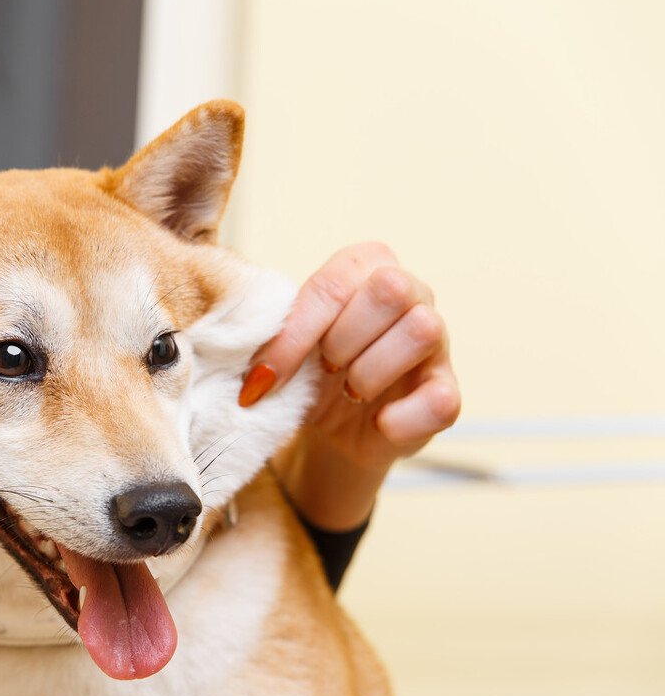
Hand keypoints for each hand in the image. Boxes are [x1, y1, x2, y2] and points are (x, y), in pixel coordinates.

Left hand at [243, 242, 460, 529]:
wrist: (337, 429)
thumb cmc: (310, 372)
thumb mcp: (284, 348)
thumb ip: (269, 336)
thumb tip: (247, 359)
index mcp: (364, 266)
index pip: (334, 283)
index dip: (296, 334)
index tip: (265, 376)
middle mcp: (412, 292)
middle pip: (390, 289)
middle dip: (342, 340)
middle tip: (323, 370)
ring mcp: (438, 340)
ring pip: (422, 329)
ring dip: (370, 372)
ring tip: (350, 391)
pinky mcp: (448, 389)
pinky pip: (442, 397)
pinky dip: (400, 417)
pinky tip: (378, 422)